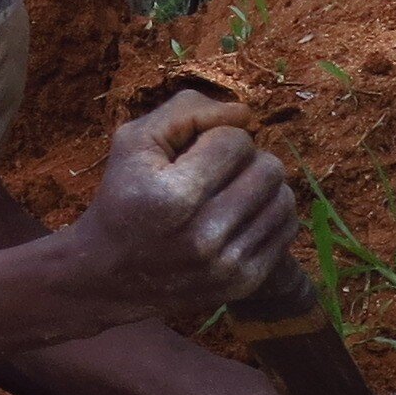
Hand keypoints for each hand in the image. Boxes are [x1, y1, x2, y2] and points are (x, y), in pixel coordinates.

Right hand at [69, 90, 299, 319]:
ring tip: (234, 188)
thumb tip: (244, 114)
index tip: (197, 152)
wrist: (109, 275)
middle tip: (221, 169)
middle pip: (268, 169)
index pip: (236, 142)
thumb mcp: (134, 141)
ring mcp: (227, 265)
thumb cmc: (123, 196)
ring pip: (283, 199)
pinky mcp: (243, 283)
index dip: (219, 136)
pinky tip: (244, 212)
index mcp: (173, 198)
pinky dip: (270, 213)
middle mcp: (204, 236)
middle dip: (247, 159)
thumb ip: (187, 111)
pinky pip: (286, 230)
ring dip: (263, 185)